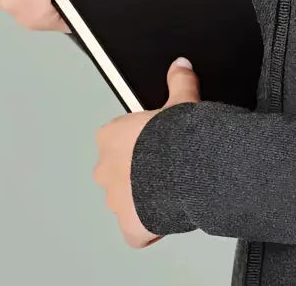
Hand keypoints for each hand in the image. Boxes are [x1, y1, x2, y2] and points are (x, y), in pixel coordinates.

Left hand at [93, 57, 200, 247]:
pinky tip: (167, 217)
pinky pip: (136, 231)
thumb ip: (179, 81)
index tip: (158, 143)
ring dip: (143, 200)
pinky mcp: (129, 227)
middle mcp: (105, 170)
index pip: (118, 141)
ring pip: (126, 202)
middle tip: (166, 167)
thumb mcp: (182, 100)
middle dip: (137, 173)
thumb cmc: (179, 134)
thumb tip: (180, 64)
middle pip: (118, 172)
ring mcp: (114, 202)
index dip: (141, 143)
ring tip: (172, 190)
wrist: (191, 166)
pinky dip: (149, 228)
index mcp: (110, 138)